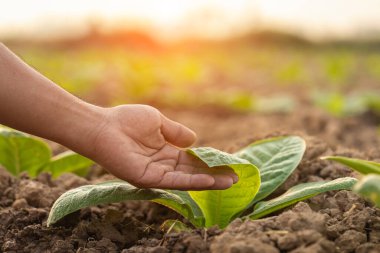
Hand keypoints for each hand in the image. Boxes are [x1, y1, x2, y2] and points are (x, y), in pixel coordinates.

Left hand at [86, 105, 237, 189]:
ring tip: (229, 181)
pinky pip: (174, 181)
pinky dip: (192, 182)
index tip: (228, 162)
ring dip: (209, 181)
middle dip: (214, 175)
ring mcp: (156, 174)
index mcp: (165, 152)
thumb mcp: (158, 122)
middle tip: (235, 177)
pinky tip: (209, 180)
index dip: (210, 161)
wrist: (103, 126)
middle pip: (193, 172)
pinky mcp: (148, 179)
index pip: (192, 160)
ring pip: (187, 179)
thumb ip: (176, 132)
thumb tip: (195, 140)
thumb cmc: (127, 120)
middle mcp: (162, 165)